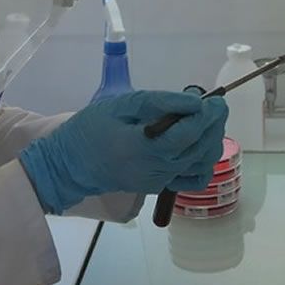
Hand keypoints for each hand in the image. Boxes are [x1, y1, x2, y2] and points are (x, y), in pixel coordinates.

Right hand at [19, 89, 227, 213]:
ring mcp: (160, 181)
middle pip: (201, 147)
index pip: (189, 133)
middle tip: (215, 104)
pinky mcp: (159, 186)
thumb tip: (192, 100)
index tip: (214, 98)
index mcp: (146, 148)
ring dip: (211, 140)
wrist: (69, 165)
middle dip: (214, 123)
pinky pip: (192, 178)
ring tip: (206, 120)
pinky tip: (196, 144)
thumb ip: (157, 102)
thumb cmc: (89, 130)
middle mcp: (158, 169)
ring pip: (202, 163)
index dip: (207, 114)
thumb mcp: (120, 106)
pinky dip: (202, 161)